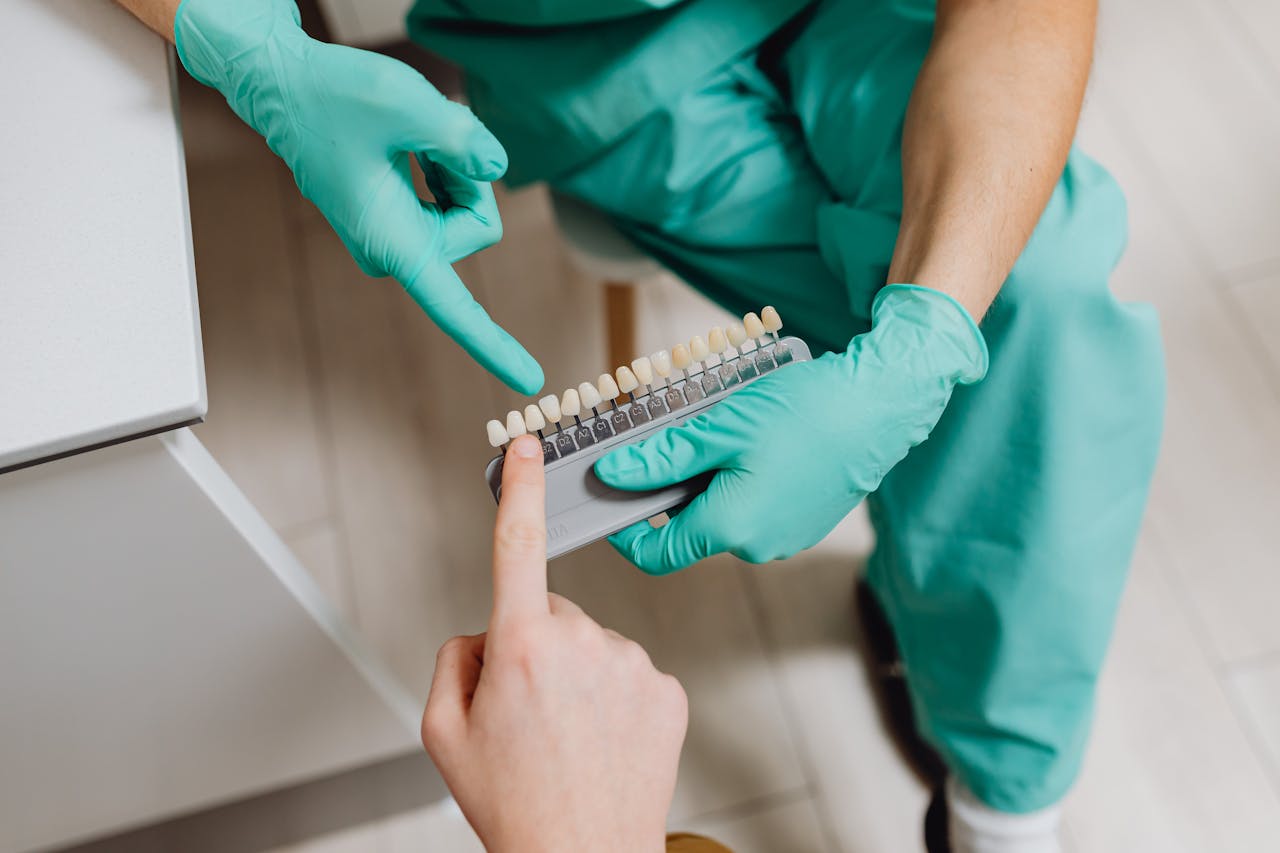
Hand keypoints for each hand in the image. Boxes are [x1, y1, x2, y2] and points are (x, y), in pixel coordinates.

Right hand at [174, 0, 541, 393]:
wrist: (283, 87)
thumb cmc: (332, 95)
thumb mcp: (406, 103)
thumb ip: (462, 137)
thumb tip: (495, 167)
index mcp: (393, 242)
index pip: (454, 308)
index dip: (495, 345)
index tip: (531, 380)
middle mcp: (394, 250)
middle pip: (479, 227)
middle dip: (467, 178)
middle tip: (425, 137)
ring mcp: (396, 238)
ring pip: (468, 210)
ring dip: (453, 165)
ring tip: (408, 137)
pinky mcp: (398, 222)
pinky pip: (451, 199)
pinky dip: (444, 164)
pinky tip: (410, 142)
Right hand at [421, 435, 686, 852]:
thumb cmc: (512, 802)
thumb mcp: (442, 732)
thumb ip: (454, 659)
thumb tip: (487, 632)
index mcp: (522, 645)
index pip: (518, 546)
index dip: (521, 489)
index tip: (529, 446)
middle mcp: (584, 642)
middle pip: (552, 613)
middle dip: (536, 646)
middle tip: (530, 714)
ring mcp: (634, 664)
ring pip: (593, 645)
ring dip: (578, 676)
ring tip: (569, 737)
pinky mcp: (669, 689)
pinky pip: (630, 672)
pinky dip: (615, 696)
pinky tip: (604, 738)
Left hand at [594, 285, 988, 572]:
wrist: (881, 404)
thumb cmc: (807, 412)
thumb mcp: (719, 428)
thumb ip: (661, 458)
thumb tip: (613, 474)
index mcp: (732, 528)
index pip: (656, 554)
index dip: (625, 531)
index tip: (611, 495)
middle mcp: (759, 545)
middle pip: (689, 528)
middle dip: (671, 489)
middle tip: (670, 438)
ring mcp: (786, 536)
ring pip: (723, 514)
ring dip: (708, 480)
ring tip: (720, 429)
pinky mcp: (805, 520)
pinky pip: (755, 507)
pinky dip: (740, 480)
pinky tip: (754, 440)